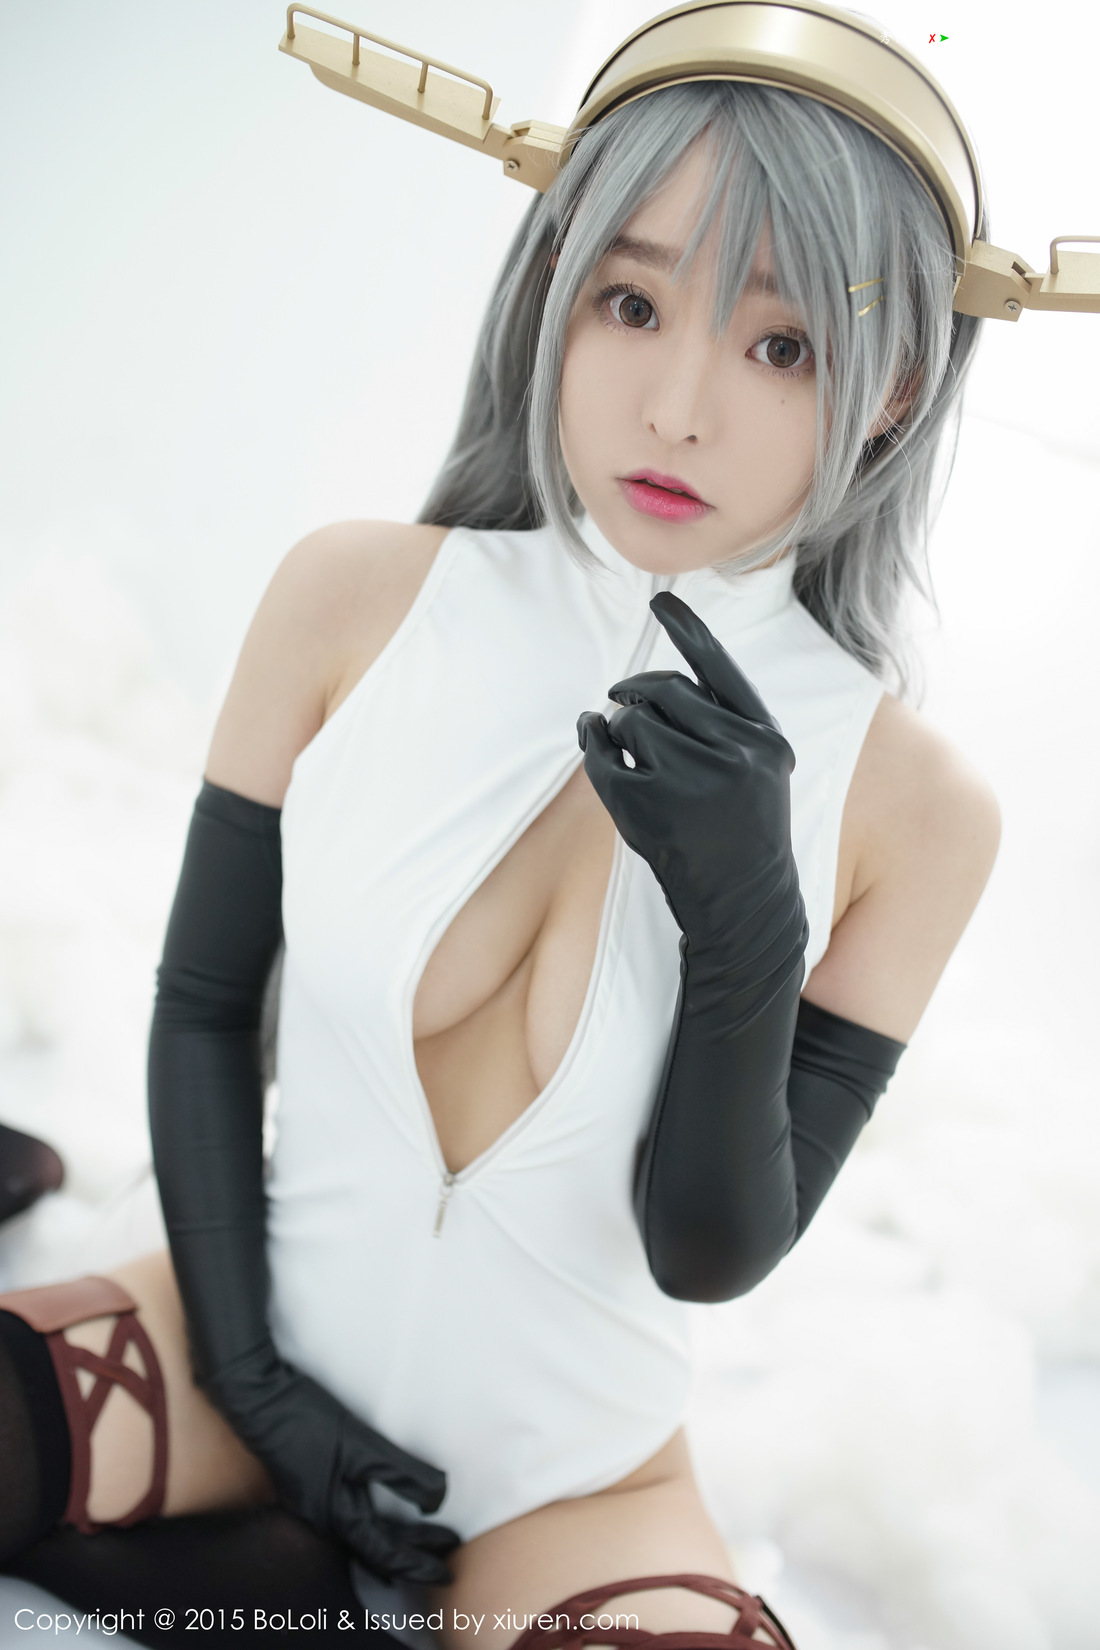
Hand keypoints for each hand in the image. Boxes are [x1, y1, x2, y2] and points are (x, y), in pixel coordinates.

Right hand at [208, 1347, 460, 1584]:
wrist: (255, 1396)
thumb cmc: (303, 1420)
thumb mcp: (360, 1444)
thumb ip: (399, 1472)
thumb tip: (436, 1498)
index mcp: (333, 1515)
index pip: (383, 1551)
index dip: (417, 1561)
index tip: (445, 1570)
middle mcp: (320, 1517)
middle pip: (372, 1547)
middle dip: (409, 1552)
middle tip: (443, 1554)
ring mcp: (311, 1501)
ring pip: (358, 1533)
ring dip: (390, 1537)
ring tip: (416, 1541)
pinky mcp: (307, 1483)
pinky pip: (346, 1515)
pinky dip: (369, 1522)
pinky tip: (374, 1510)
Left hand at [577, 591, 804, 990]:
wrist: (745, 906)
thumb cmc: (744, 833)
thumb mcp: (758, 771)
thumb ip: (723, 724)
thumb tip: (653, 685)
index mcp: (765, 738)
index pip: (720, 667)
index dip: (687, 629)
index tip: (659, 600)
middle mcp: (736, 753)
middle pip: (664, 690)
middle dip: (635, 691)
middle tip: (619, 698)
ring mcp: (692, 782)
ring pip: (631, 720)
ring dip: (618, 726)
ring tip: (623, 746)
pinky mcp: (650, 808)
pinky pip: (603, 755)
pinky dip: (594, 745)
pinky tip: (596, 746)